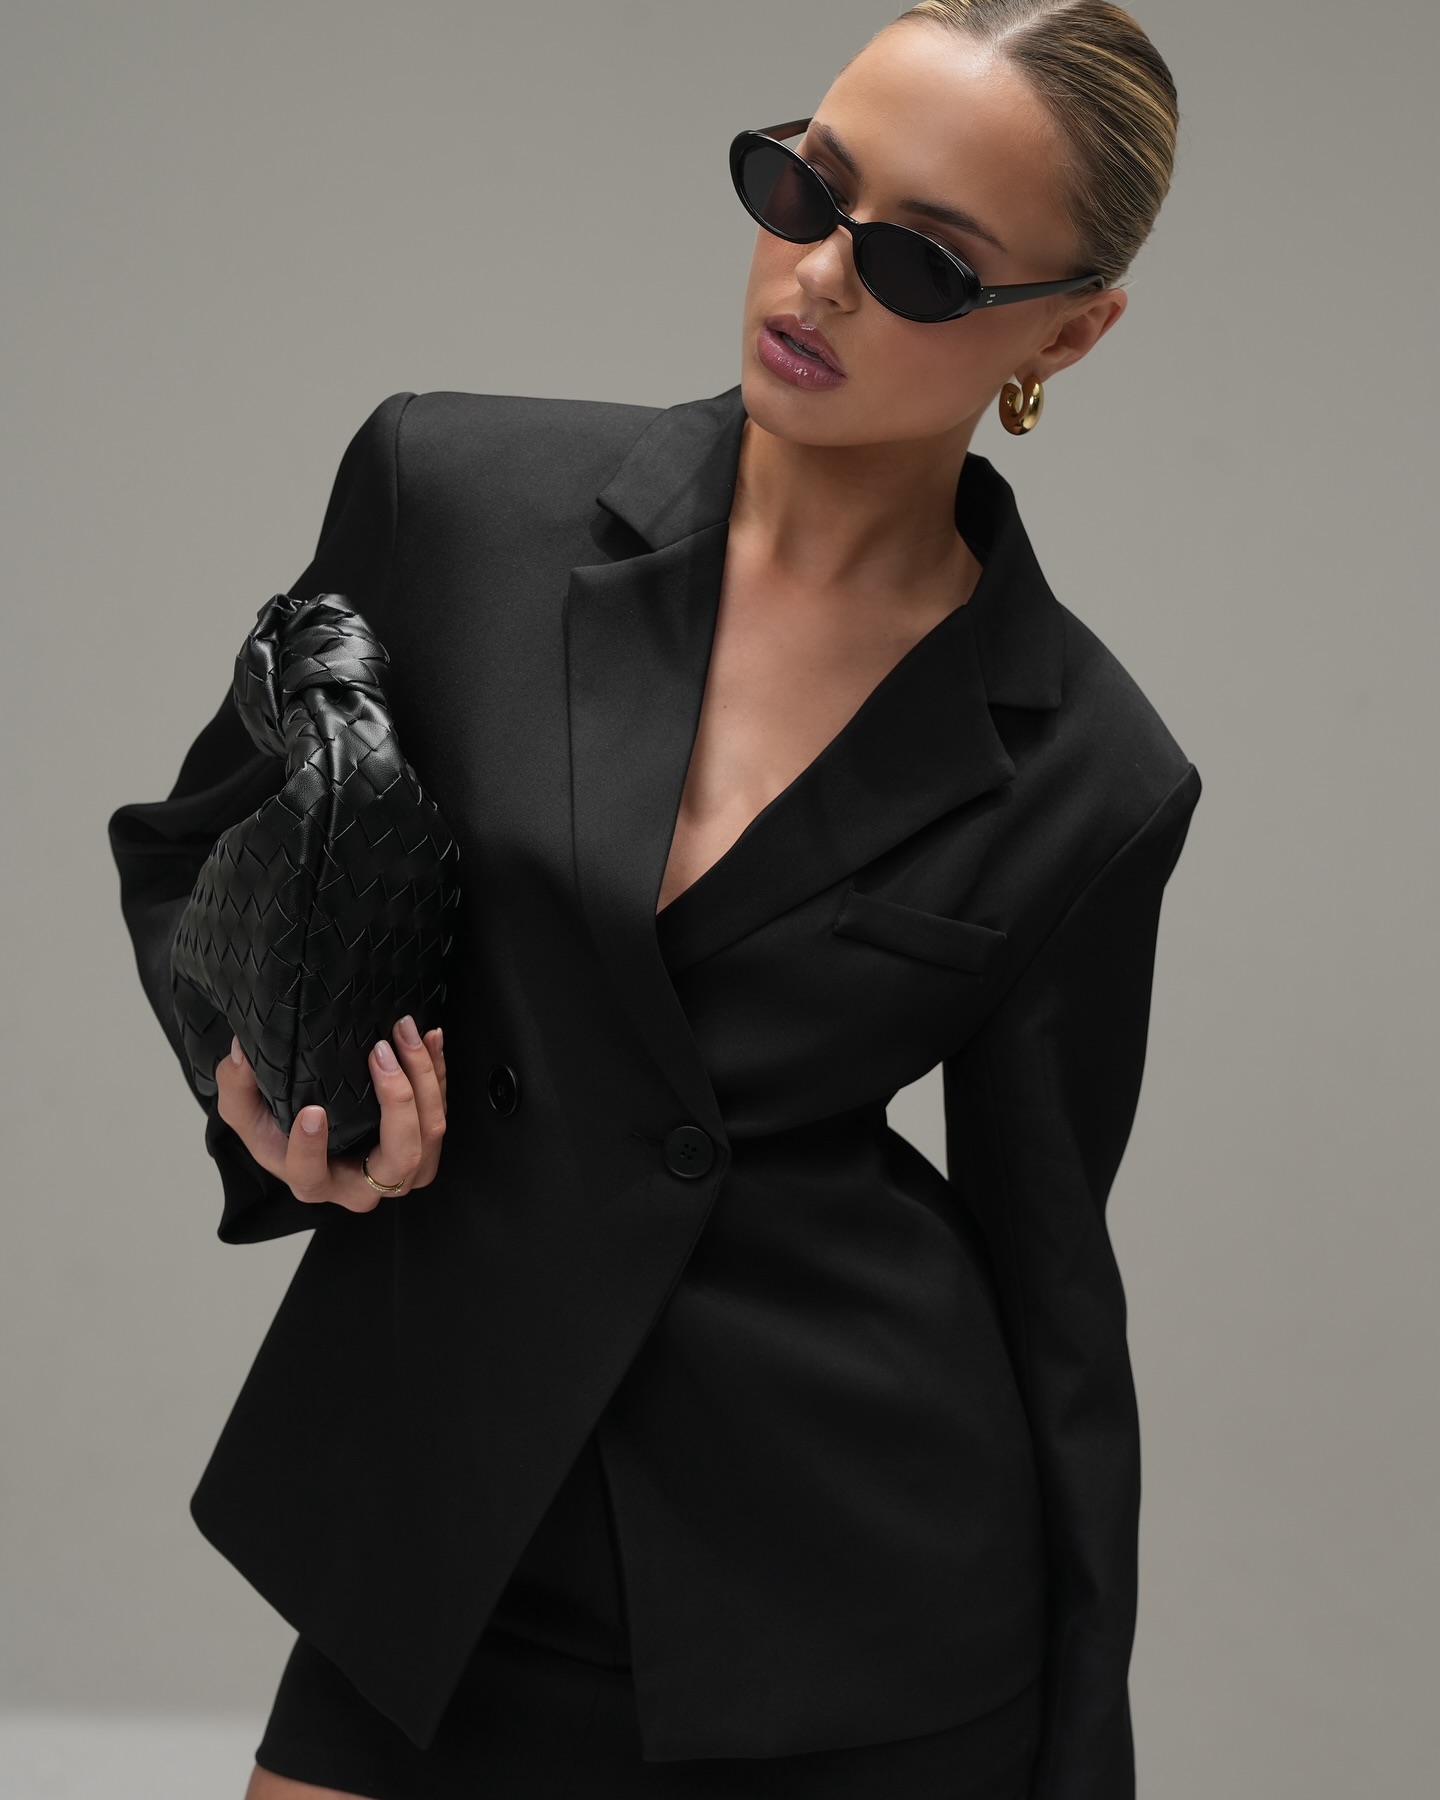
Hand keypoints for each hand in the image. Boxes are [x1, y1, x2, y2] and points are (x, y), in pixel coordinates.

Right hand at [213, 1016, 447, 1211]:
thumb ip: (236, 1086)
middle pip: (399, 1157)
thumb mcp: (245, 1111)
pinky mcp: (423, 1144)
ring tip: (407, 1035)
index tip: (311, 1111)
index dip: (312, 1148)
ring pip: (429, 1135)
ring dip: (425, 1080)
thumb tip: (240, 1054)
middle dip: (398, 1101)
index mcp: (312, 1181)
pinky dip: (439, 1073)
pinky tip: (431, 1038)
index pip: (311, 1175)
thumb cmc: (279, 1127)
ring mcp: (400, 1170)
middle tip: (380, 1052)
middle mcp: (362, 1185)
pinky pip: (440, 1112)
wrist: (314, 1130)